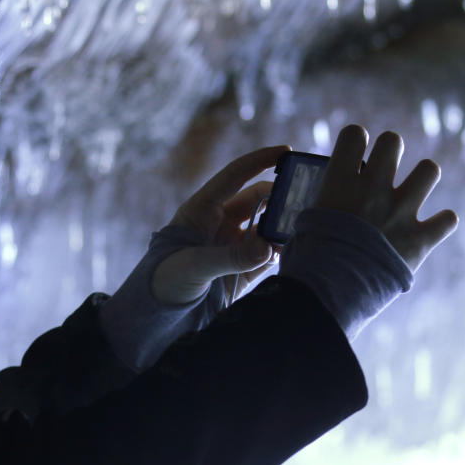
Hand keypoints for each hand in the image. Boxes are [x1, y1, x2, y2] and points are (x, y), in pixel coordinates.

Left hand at [152, 146, 290, 304]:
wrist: (158, 314)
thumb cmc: (164, 281)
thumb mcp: (193, 266)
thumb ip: (231, 257)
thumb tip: (268, 246)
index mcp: (202, 210)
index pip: (234, 176)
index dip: (259, 160)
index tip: (286, 151)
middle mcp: (220, 223)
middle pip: (258, 199)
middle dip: (280, 195)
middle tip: (306, 198)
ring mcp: (233, 244)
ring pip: (267, 226)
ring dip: (283, 226)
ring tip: (304, 228)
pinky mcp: (243, 268)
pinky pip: (269, 253)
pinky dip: (282, 251)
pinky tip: (296, 253)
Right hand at [314, 125, 458, 272]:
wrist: (330, 293)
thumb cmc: (308, 260)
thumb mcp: (305, 222)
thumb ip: (324, 204)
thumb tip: (329, 199)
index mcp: (340, 181)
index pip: (354, 135)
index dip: (355, 140)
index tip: (354, 152)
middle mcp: (373, 188)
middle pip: (393, 142)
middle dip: (390, 151)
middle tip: (384, 168)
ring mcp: (400, 211)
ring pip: (429, 170)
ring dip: (422, 178)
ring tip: (413, 190)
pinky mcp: (420, 239)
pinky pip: (447, 220)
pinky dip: (440, 223)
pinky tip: (431, 227)